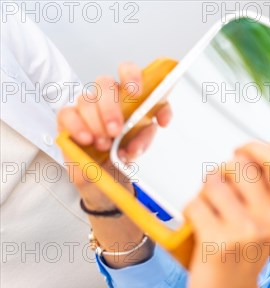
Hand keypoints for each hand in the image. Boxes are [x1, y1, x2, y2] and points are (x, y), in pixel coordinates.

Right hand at [57, 62, 171, 206]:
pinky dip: (77, 127)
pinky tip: (86, 139)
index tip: (137, 93)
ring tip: (103, 145)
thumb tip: (136, 142)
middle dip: (111, 108)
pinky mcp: (67, 118)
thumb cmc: (122, 152)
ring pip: (87, 100)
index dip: (132, 76)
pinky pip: (67, 113)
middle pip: (104, 83)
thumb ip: (143, 139)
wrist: (105, 174)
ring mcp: (86, 106)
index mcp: (127, 96)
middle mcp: (106, 97)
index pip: (128, 71)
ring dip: (96, 123)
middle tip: (116, 131)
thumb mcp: (139, 146)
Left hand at [184, 142, 269, 287]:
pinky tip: (199, 227)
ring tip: (210, 212)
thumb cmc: (245, 263)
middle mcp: (268, 219)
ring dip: (204, 193)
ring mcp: (243, 231)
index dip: (256, 147)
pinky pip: (195, 204)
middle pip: (240, 165)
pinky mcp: (217, 241)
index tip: (242, 150)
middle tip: (219, 189)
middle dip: (222, 172)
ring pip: (213, 182)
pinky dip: (191, 212)